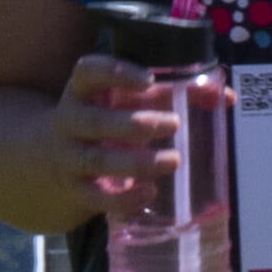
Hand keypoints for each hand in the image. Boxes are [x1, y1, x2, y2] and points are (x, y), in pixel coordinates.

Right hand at [47, 53, 199, 225]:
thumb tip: (225, 97)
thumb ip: (172, 94)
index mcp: (81, 92)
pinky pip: (95, 197)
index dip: (115, 73)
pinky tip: (148, 192)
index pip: (87, 72)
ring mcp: (68, 157)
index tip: (148, 79)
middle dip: (136, 123)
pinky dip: (123, 198)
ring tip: (173, 161)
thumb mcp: (121, 102)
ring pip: (97, 161)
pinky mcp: (74, 190)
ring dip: (136, 162)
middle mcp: (69, 122)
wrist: (46, 159)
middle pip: (95, 121)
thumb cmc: (102, 121)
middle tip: (175, 124)